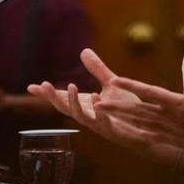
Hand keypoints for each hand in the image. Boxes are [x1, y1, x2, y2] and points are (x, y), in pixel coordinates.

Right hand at [27, 49, 180, 166]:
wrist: (152, 128)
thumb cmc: (129, 109)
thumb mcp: (112, 84)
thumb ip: (97, 69)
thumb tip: (83, 51)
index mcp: (88, 105)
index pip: (63, 99)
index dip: (48, 94)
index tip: (32, 86)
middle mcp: (91, 117)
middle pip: (67, 109)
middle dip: (54, 98)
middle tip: (44, 85)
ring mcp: (102, 126)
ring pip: (83, 118)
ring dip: (74, 104)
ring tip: (70, 86)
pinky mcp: (118, 133)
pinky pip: (106, 125)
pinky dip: (100, 114)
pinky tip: (96, 100)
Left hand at [100, 41, 183, 163]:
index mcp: (181, 105)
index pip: (151, 93)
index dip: (132, 86)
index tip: (116, 81)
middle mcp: (172, 120)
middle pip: (138, 111)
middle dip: (116, 107)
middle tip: (95, 104)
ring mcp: (171, 133)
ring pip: (140, 124)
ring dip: (120, 119)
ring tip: (101, 113)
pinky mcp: (173, 141)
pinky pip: (149, 136)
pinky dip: (133, 132)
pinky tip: (120, 130)